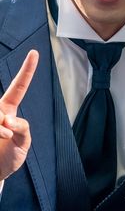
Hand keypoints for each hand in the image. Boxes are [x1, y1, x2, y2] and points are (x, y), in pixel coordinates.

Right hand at [0, 50, 38, 181]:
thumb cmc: (9, 156)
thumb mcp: (23, 143)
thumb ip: (21, 129)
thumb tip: (8, 120)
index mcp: (8, 111)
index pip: (19, 87)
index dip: (27, 70)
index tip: (35, 53)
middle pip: (0, 106)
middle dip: (2, 121)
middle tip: (7, 134)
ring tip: (2, 139)